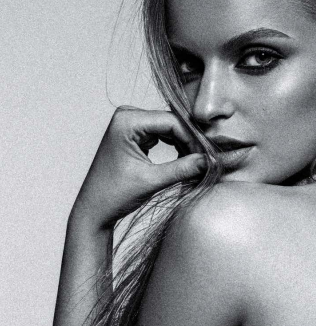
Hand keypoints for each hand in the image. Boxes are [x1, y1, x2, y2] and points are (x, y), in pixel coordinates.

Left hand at [71, 106, 207, 229]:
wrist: (94, 209)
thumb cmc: (114, 195)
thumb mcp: (153, 180)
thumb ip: (183, 168)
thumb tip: (211, 160)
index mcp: (126, 121)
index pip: (172, 122)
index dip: (193, 138)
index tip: (209, 157)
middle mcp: (127, 116)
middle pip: (172, 122)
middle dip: (191, 141)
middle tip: (208, 160)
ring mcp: (130, 124)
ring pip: (170, 128)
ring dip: (186, 144)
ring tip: (199, 162)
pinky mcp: (135, 134)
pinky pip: (163, 134)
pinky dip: (177, 147)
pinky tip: (186, 160)